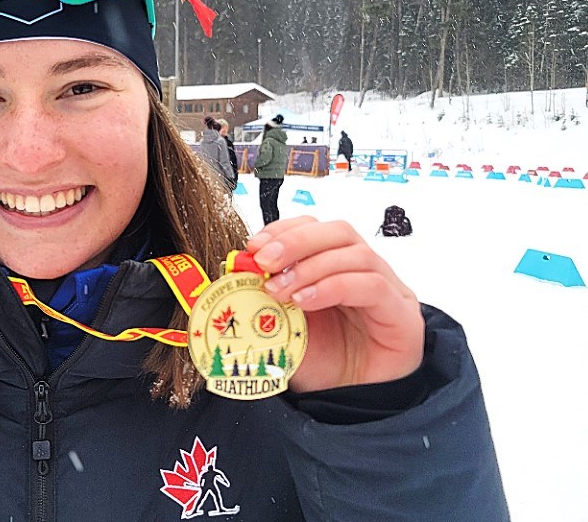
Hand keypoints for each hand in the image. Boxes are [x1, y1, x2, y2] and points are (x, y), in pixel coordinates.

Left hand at [246, 216, 424, 392]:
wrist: (349, 406)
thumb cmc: (321, 364)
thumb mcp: (280, 326)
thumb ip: (261, 299)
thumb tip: (231, 272)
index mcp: (336, 266)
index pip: (316, 227)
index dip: (284, 230)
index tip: (254, 246)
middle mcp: (365, 272)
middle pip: (338, 232)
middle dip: (295, 241)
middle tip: (264, 261)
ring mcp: (388, 290)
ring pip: (356, 254)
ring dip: (310, 267)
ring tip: (280, 290)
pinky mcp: (402, 314)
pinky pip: (372, 286)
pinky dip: (333, 287)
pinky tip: (305, 301)